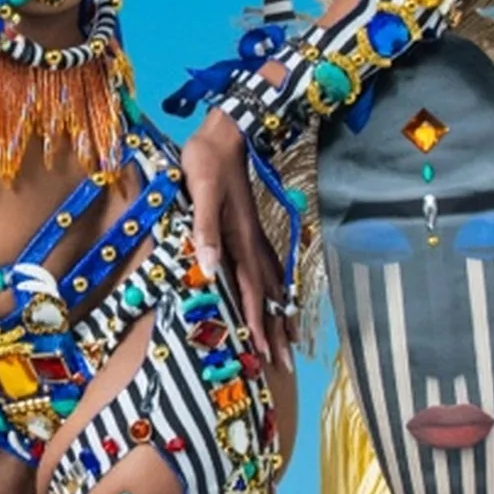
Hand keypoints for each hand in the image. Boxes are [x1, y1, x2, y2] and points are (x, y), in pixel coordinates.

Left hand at [180, 105, 296, 395]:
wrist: (227, 131)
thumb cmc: (207, 160)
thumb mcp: (201, 191)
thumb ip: (205, 229)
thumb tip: (210, 268)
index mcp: (240, 238)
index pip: (252, 288)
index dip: (258, 320)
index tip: (264, 351)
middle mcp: (252, 241)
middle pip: (270, 293)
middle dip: (277, 328)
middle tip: (285, 363)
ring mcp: (255, 234)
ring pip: (274, 282)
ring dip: (282, 312)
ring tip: (292, 339)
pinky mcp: (252, 227)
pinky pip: (271, 266)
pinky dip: (278, 287)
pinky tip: (280, 294)